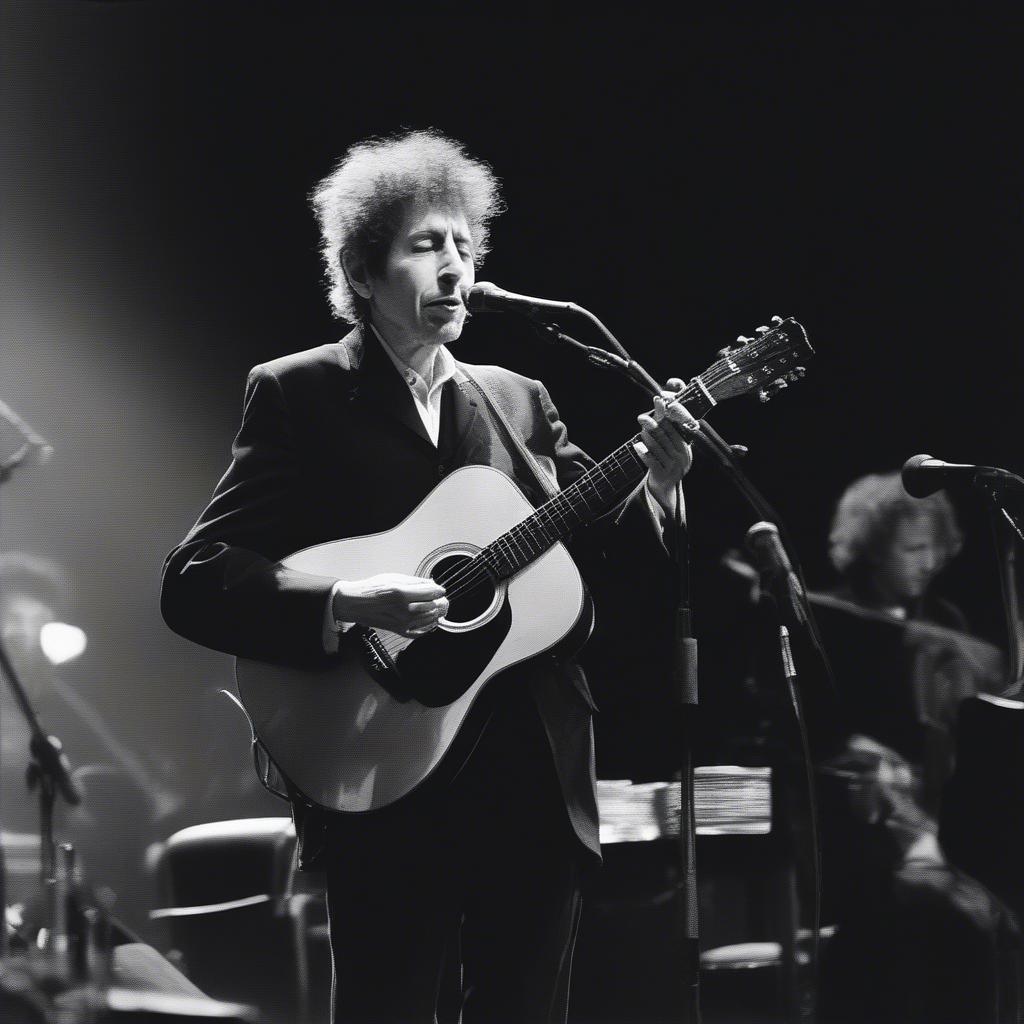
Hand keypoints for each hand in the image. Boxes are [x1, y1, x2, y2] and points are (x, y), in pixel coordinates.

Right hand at [332, 574, 448, 637]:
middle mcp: (403, 610)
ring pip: (430, 619)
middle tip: (440, 599)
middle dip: (440, 602)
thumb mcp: (393, 577)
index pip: (431, 593)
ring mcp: (402, 622)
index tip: (439, 590)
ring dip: (436, 613)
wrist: (355, 604)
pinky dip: (428, 626)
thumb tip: (431, 584)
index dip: (438, 591)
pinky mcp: (399, 631)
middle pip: (433, 607)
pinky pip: (421, 632)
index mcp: (401, 593)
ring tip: (436, 607)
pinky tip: (429, 620)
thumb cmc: (371, 589)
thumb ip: (415, 582)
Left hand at [636, 377, 697, 506]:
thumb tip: (661, 403)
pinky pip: (651, 461)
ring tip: (641, 429)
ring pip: (657, 448)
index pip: (676, 429)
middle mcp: (681, 457)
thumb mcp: (672, 447)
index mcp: (685, 447)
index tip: (659, 404)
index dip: (666, 416)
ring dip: (647, 437)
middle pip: (665, 437)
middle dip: (653, 425)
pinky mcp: (662, 475)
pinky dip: (643, 453)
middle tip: (642, 417)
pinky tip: (637, 446)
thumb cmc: (667, 460)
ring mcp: (672, 467)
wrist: (665, 486)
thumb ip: (668, 429)